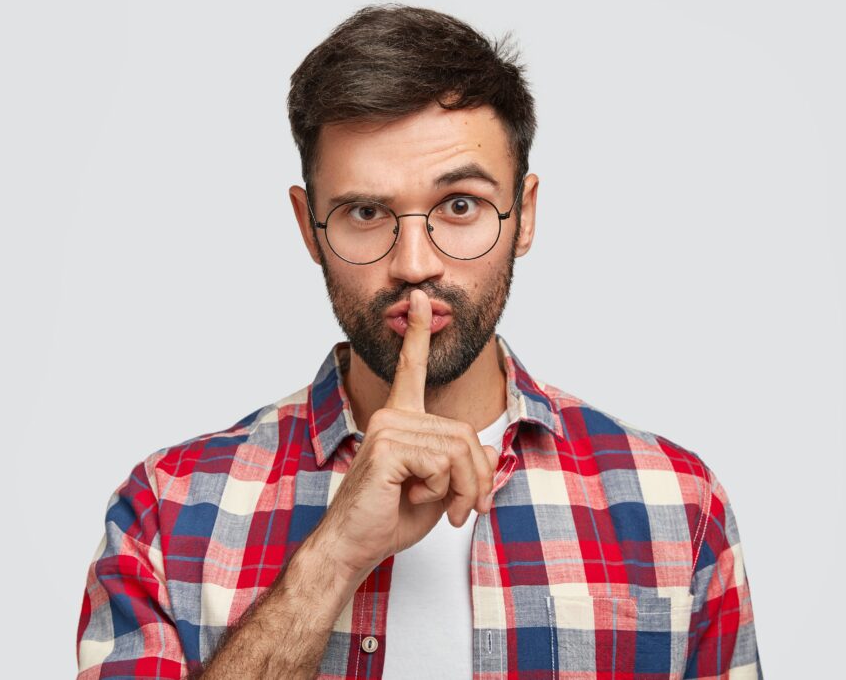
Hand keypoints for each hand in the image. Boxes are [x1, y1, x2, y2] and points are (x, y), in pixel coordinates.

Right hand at [312, 288, 501, 579]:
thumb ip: (465, 467)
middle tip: (463, 510)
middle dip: (477, 479)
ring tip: (439, 507)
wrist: (354, 546)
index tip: (421, 298)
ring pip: (459, 451)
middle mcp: (392, 416)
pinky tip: (412, 498)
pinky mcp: (386, 447)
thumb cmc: (390, 518)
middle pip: (465, 434)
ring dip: (461, 489)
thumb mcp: (442, 491)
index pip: (412, 370)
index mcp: (400, 420)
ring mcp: (387, 428)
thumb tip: (490, 449)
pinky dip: (440, 492)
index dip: (417, 333)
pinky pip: (442, 464)